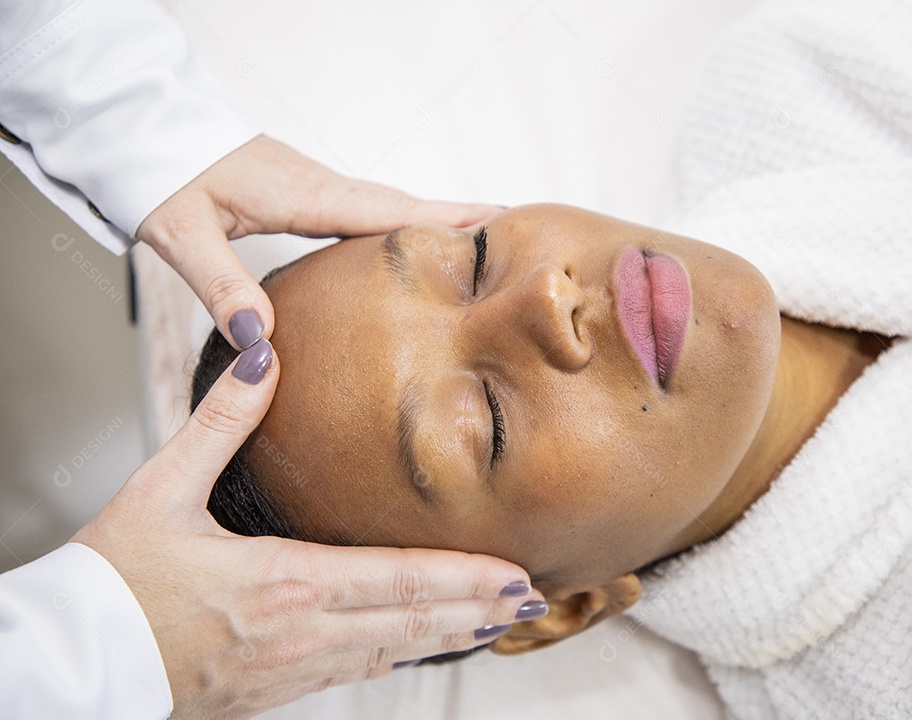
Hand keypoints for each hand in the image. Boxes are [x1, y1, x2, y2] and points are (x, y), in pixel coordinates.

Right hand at [72, 341, 543, 718]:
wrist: (75, 664)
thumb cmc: (115, 586)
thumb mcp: (160, 491)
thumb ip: (219, 423)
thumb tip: (261, 359)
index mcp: (281, 582)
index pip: (397, 579)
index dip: (464, 580)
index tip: (514, 575)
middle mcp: (300, 633)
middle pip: (411, 622)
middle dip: (479, 610)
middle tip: (533, 599)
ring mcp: (291, 669)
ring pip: (392, 653)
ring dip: (451, 636)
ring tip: (499, 623)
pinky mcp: (275, 689)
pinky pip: (355, 673)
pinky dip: (401, 656)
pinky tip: (421, 647)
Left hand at [135, 134, 500, 347]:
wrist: (140, 131)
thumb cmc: (160, 174)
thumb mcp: (182, 233)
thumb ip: (221, 286)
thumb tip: (261, 339)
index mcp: (303, 194)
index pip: (388, 210)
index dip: (445, 220)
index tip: (499, 221)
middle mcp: (319, 187)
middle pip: (403, 203)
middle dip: (458, 214)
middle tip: (513, 224)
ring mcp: (313, 188)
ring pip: (387, 205)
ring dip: (433, 216)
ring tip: (480, 233)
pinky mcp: (302, 193)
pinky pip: (365, 208)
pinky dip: (399, 219)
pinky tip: (406, 238)